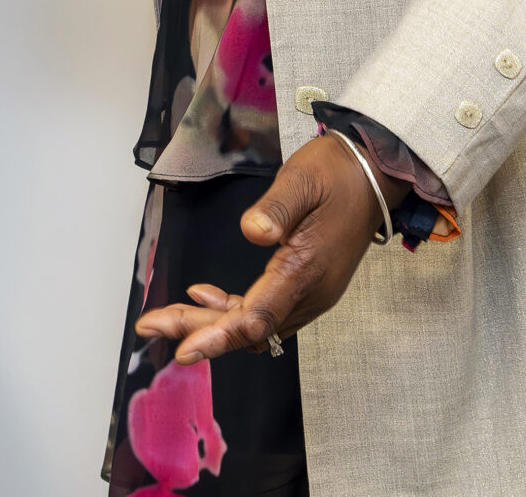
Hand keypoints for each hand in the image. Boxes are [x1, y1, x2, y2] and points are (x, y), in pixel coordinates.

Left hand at [134, 133, 398, 362]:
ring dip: (212, 323)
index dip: (218, 336)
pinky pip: (266, 312)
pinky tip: (205, 296)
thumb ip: (277, 207)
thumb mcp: (302, 180)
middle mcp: (310, 294)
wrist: (375, 175)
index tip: (183, 349)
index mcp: (306, 271)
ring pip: (256, 325)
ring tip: (168, 316)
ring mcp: (312, 293)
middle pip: (249, 328)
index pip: (257, 318)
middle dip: (198, 330)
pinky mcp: (309, 286)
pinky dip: (233, 311)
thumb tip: (253, 232)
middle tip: (150, 325)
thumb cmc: (336, 174)